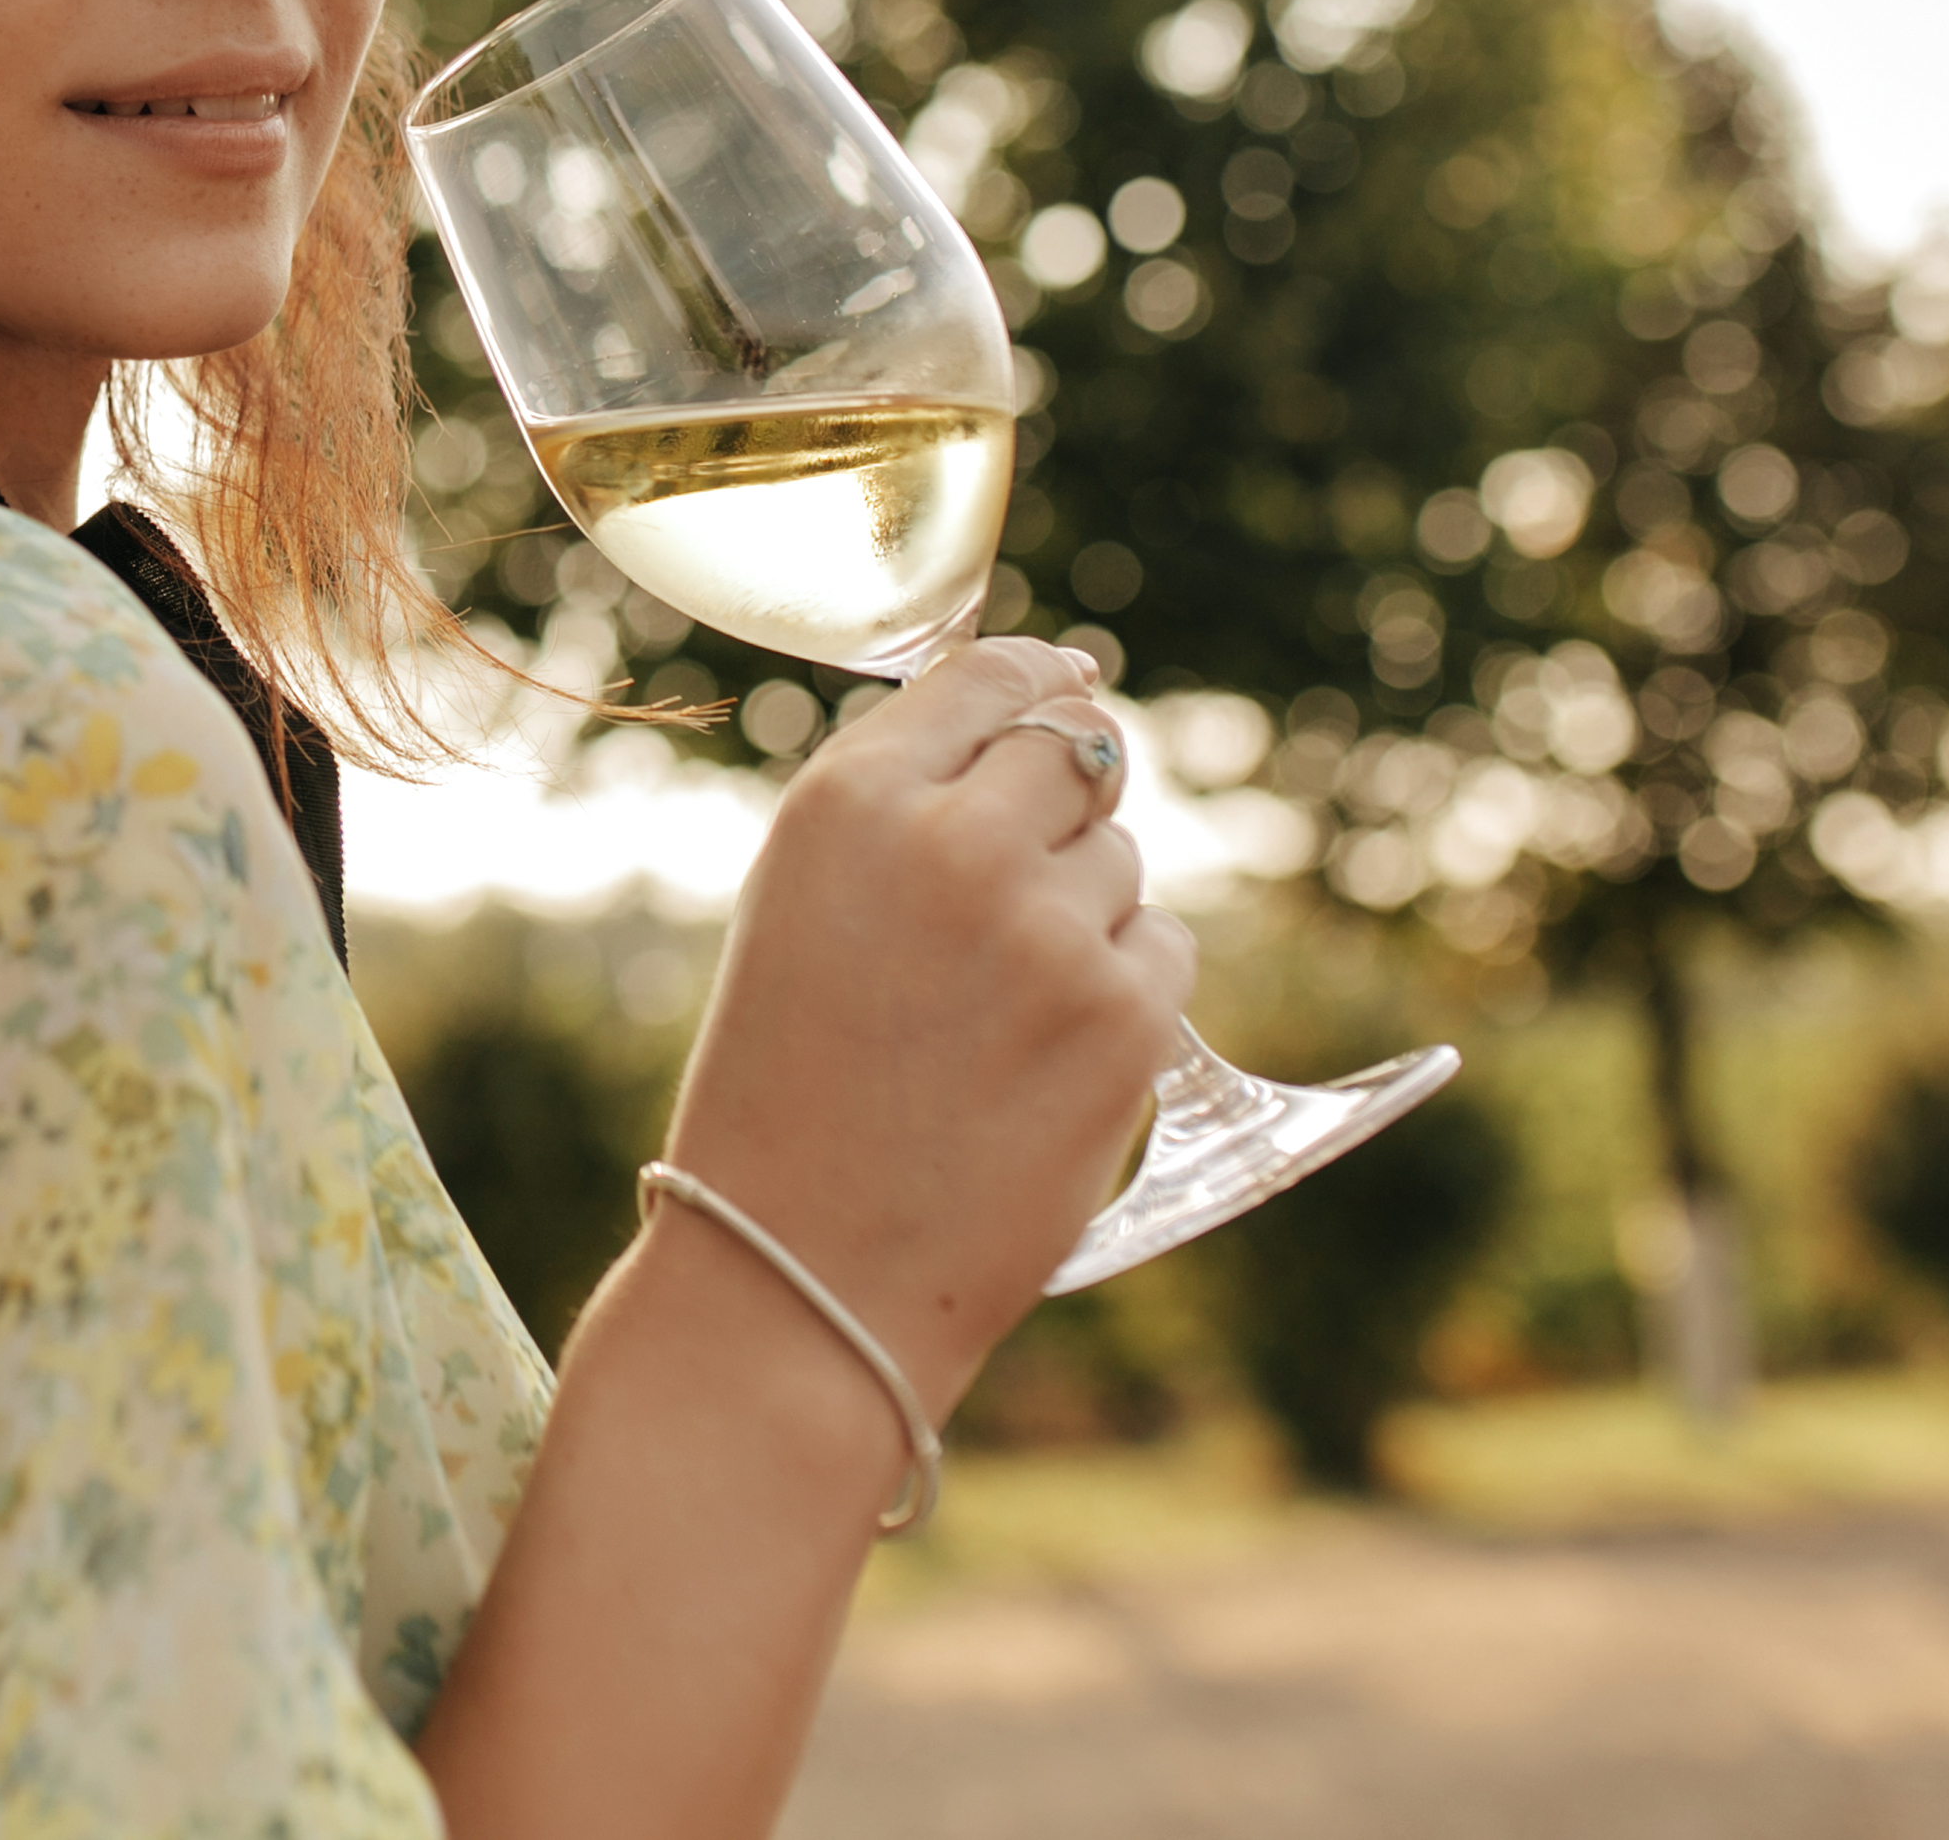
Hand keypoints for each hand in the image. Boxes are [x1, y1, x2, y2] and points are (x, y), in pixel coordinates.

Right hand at [653, 635, 1194, 1414]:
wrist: (799, 1271)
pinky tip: (1045, 1058)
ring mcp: (1049, 926)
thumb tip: (1040, 730)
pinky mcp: (1124, 1016)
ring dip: (1087, 911)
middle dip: (1069, 801)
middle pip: (1077, 753)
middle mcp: (953, 840)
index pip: (988, 677)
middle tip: (1032, 880)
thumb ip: (904, 811)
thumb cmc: (784, 1092)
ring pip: (1122, 860)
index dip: (1044, 680)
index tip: (1073, 683)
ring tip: (997, 1014)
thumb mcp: (802, 906)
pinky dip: (1125, 992)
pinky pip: (1164, 950)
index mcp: (850, 802)